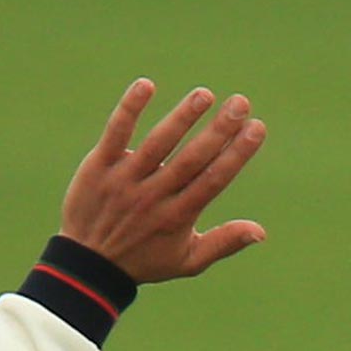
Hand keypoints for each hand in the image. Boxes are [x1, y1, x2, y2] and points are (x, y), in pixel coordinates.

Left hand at [60, 79, 267, 282]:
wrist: (89, 264)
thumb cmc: (145, 261)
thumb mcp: (188, 262)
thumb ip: (224, 243)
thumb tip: (261, 232)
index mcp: (179, 216)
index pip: (214, 179)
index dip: (237, 153)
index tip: (256, 128)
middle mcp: (154, 196)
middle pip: (192, 158)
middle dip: (218, 130)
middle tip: (240, 103)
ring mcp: (126, 179)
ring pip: (158, 143)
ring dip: (182, 117)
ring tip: (204, 95)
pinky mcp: (100, 166)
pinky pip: (116, 132)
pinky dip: (130, 109)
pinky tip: (147, 85)